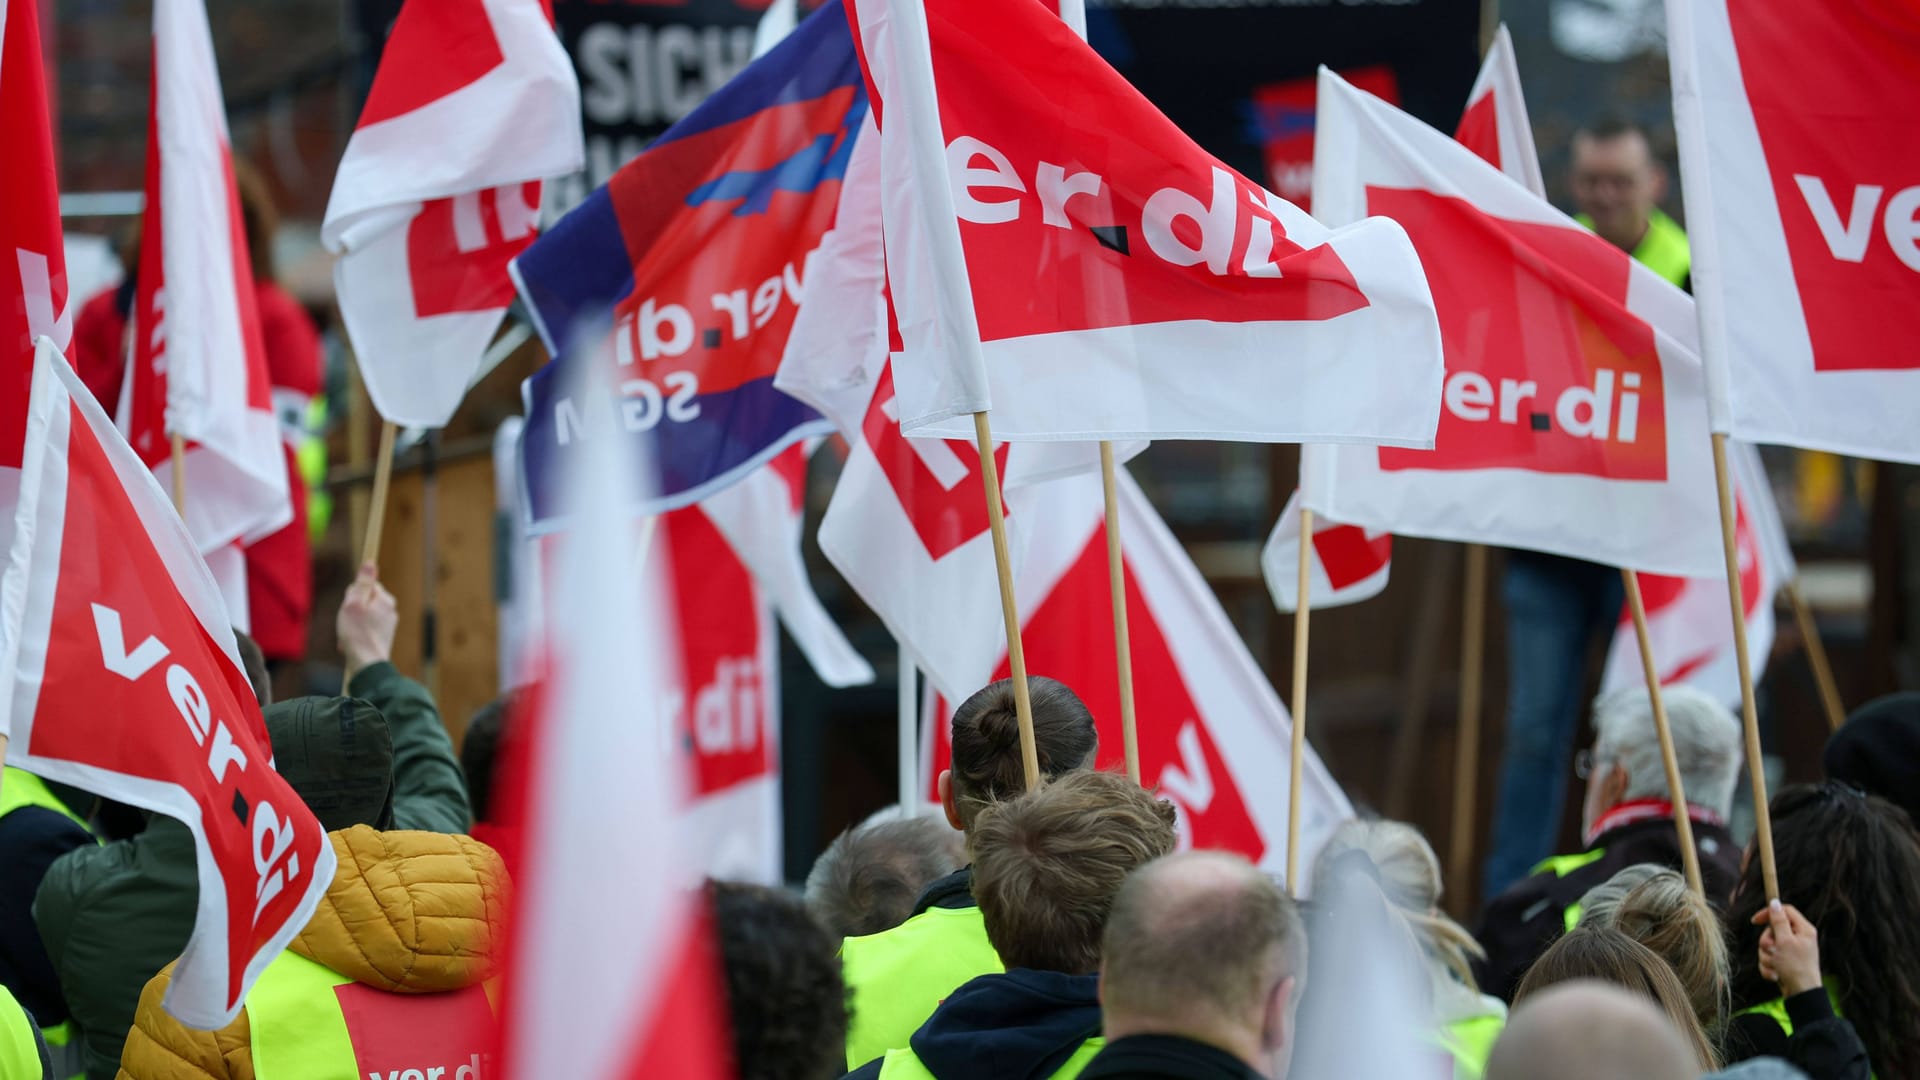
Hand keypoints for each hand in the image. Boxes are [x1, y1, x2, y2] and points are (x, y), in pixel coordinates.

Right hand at [337, 562, 396, 680]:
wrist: (367, 665)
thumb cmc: (357, 634)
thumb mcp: (354, 603)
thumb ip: (362, 582)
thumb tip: (370, 562)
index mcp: (385, 599)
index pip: (364, 586)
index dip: (352, 596)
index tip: (349, 608)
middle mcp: (390, 610)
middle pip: (362, 602)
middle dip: (351, 612)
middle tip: (347, 624)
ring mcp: (387, 624)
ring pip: (361, 617)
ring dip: (351, 625)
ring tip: (348, 637)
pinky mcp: (383, 637)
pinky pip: (364, 630)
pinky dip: (355, 635)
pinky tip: (351, 645)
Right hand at [1751, 899, 1821, 997]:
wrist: (1801, 994)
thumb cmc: (1795, 967)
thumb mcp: (1784, 941)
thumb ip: (1778, 921)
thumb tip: (1774, 902)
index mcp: (1803, 930)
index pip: (1784, 911)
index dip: (1769, 913)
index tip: (1755, 921)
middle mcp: (1798, 938)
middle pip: (1772, 930)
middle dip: (1766, 942)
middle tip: (1771, 950)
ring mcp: (1791, 951)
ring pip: (1768, 946)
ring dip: (1767, 957)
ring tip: (1776, 966)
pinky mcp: (1785, 962)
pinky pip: (1769, 958)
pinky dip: (1769, 967)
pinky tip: (1775, 975)